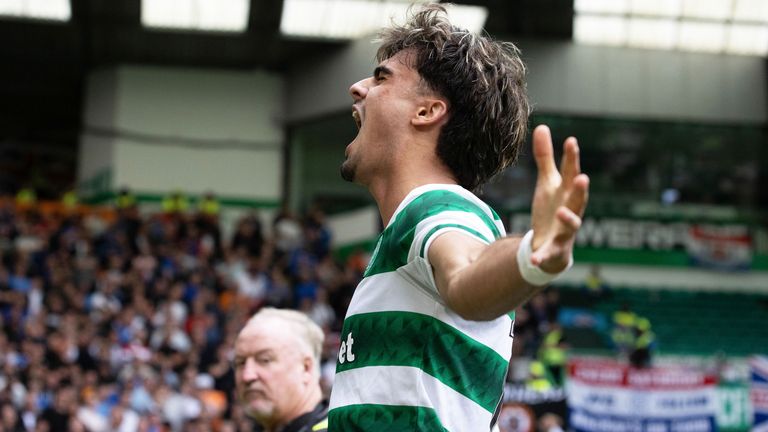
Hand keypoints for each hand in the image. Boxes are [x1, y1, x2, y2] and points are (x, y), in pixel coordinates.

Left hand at [529, 125, 588, 272]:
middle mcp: (571, 211)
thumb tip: (542, 126)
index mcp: (567, 193)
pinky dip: (542, 256)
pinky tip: (533, 258)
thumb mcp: (546, 183)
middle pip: (578, 199)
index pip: (570, 173)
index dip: (572, 158)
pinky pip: (549, 254)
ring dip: (569, 219)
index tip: (571, 141)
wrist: (552, 247)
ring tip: (562, 211)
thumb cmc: (552, 210)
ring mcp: (565, 232)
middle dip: (580, 189)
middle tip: (582, 178)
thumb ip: (545, 157)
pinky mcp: (555, 250)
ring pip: (572, 225)